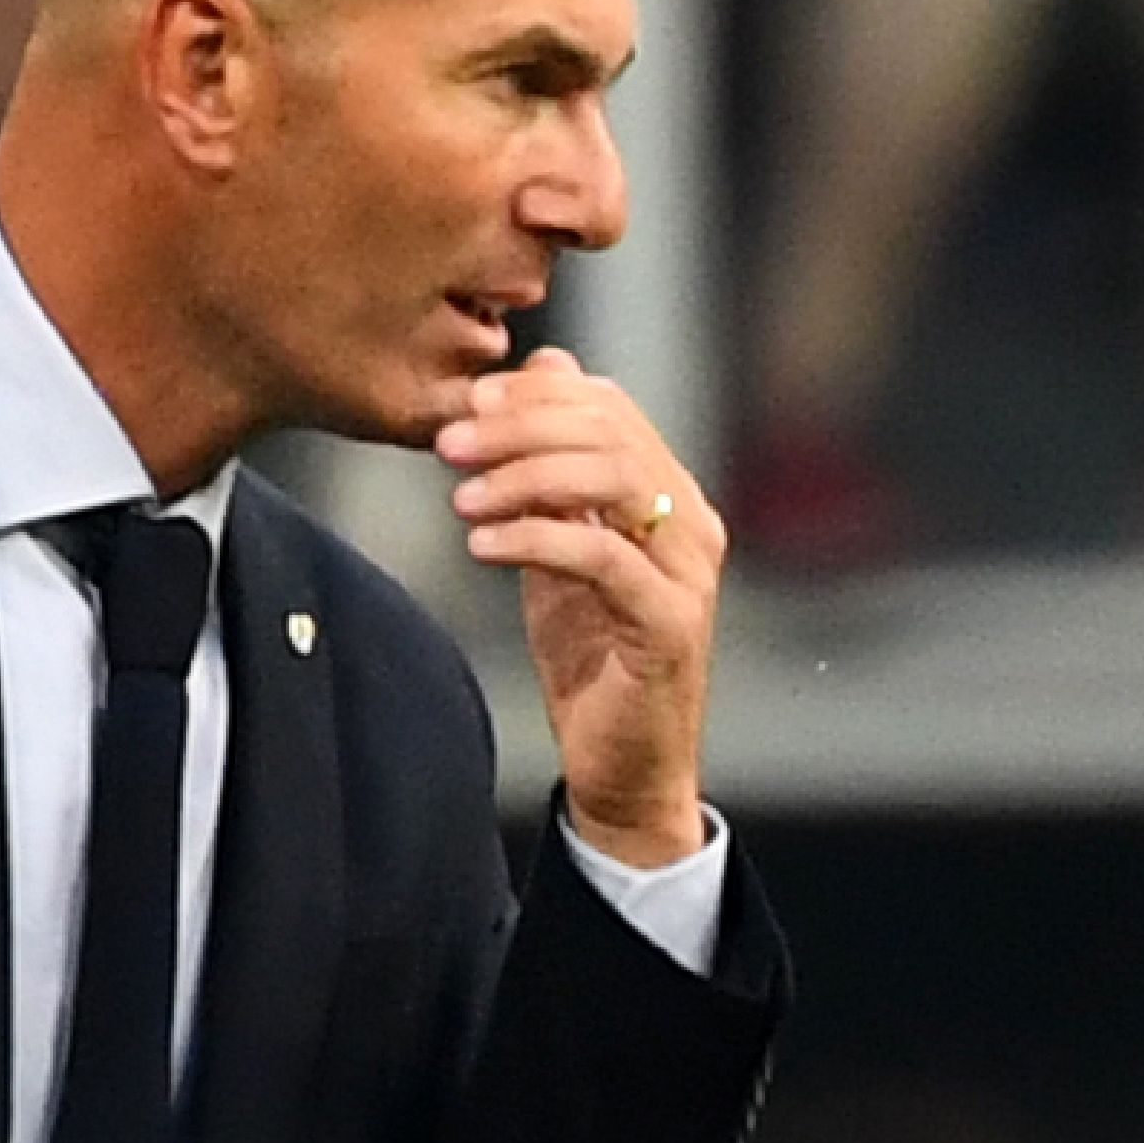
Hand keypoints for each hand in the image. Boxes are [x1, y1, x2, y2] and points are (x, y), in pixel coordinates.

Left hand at [439, 347, 718, 868]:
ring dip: (523, 479)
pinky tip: (482, 547)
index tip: (468, 405)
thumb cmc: (594, 660)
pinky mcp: (670, 623)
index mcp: (672, 496)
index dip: (537, 395)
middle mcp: (693, 524)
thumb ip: (554, 477)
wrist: (626, 766)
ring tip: (461, 500)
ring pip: (613, 480)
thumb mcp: (562, 550)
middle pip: (611, 433)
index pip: (612, 408)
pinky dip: (535, 539)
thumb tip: (542, 376)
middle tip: (450, 444)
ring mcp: (689, 574)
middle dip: (520, 429)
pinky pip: (602, 557)